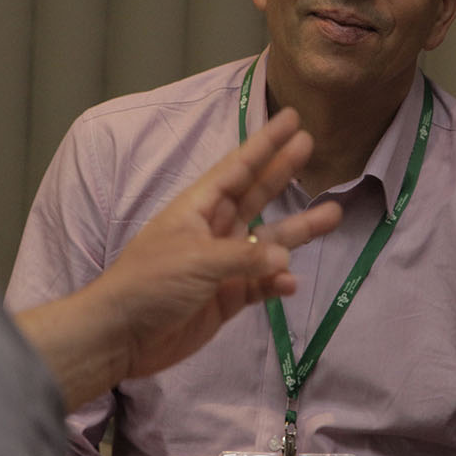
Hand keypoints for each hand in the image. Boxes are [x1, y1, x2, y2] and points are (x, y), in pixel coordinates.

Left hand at [15, 107, 340, 409]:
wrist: (122, 336)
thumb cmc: (150, 284)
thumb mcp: (196, 260)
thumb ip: (244, 257)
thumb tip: (284, 259)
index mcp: (198, 208)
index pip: (237, 168)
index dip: (265, 144)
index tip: (291, 119)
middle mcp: (214, 230)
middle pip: (257, 195)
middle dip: (283, 172)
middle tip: (312, 144)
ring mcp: (223, 264)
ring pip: (268, 241)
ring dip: (298, 230)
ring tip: (333, 214)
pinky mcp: (228, 297)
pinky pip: (262, 283)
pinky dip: (277, 282)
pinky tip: (290, 282)